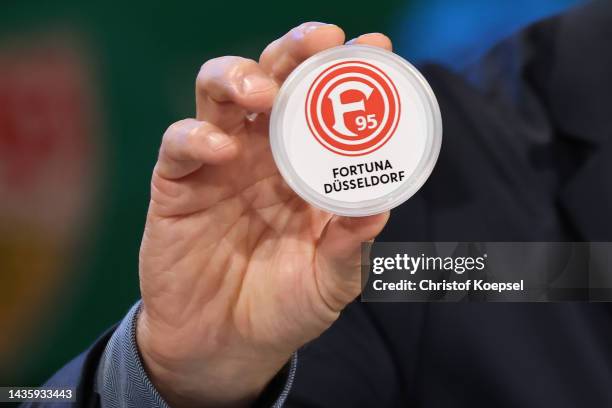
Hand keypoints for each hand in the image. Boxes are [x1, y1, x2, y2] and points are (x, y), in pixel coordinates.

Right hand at [137, 23, 390, 406]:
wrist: (226, 345)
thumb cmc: (284, 306)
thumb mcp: (331, 281)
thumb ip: (353, 245)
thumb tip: (379, 205)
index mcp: (307, 167)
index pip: (326, 105)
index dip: (347, 72)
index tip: (375, 48)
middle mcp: (264, 153)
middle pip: (274, 78)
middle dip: (295, 52)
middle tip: (321, 41)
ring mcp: (219, 164)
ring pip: (218, 92)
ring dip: (241, 77)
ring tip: (265, 91)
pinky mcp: (178, 185)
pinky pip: (180, 144)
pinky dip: (197, 136)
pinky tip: (222, 148)